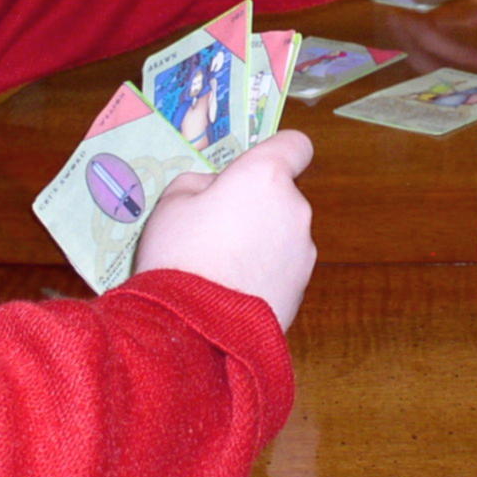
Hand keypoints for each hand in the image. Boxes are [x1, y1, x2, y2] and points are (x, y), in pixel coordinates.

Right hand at [133, 131, 316, 329]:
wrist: (194, 331)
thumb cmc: (179, 253)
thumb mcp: (172, 202)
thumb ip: (202, 185)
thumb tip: (218, 192)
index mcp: (266, 177)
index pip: (296, 145)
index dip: (277, 153)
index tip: (252, 170)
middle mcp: (295, 209)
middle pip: (281, 196)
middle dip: (255, 207)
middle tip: (213, 231)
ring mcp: (304, 253)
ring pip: (282, 235)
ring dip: (260, 243)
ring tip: (219, 270)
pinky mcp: (302, 291)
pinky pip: (281, 270)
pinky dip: (263, 275)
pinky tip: (231, 295)